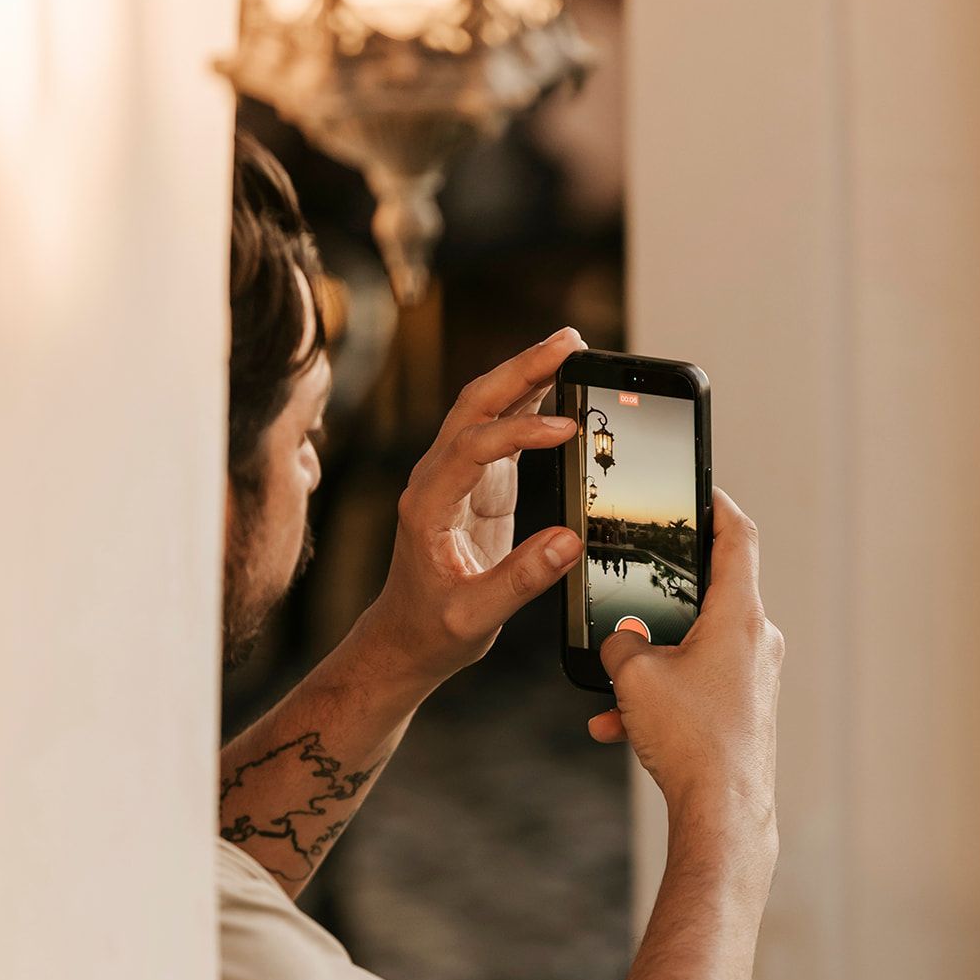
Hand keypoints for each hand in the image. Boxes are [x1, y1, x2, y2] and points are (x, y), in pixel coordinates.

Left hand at [365, 329, 587, 685]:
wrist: (407, 637)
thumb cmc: (433, 629)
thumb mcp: (474, 617)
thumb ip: (520, 580)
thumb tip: (569, 541)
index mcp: (427, 506)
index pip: (473, 447)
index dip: (520, 432)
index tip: (567, 429)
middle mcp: (434, 479)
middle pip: (475, 404)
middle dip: (521, 368)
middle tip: (570, 343)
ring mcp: (453, 476)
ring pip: (485, 408)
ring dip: (526, 374)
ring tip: (572, 348)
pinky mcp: (475, 483)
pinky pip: (500, 430)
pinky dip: (529, 404)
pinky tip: (560, 386)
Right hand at [591, 489, 783, 831]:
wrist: (722, 811)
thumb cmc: (689, 738)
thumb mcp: (634, 675)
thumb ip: (619, 641)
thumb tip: (620, 640)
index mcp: (739, 615)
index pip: (737, 537)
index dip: (716, 505)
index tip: (700, 488)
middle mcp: (757, 640)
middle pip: (711, 593)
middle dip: (664, 595)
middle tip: (634, 584)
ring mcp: (755, 677)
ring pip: (695, 648)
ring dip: (651, 661)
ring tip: (613, 688)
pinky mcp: (746, 709)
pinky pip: (697, 687)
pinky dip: (660, 698)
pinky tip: (618, 725)